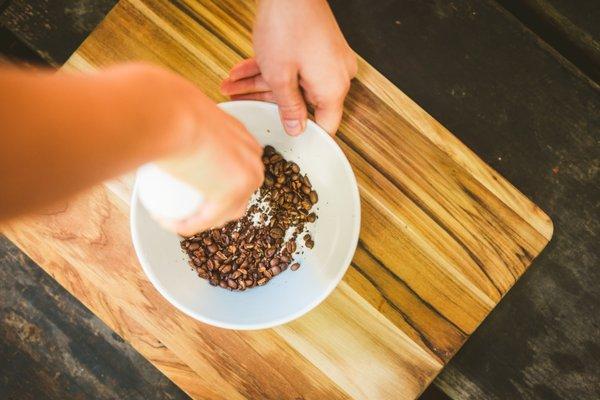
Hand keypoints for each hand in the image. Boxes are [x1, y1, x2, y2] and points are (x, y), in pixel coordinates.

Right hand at [107, 64, 263, 235]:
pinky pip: (204, 220)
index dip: (216, 183)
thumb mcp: (183, 112)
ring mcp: (246, 180)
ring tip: (173, 217)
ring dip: (200, 220)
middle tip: (183, 206)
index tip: (188, 187)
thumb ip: (182, 123)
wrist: (167, 113)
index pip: (236, 168)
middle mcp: (253, 159)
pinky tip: (165, 221)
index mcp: (245, 139)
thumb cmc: (167, 107)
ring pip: (224, 213)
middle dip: (216, 207)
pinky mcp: (229, 198)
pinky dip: (185, 225)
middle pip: (238, 194)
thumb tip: (165, 130)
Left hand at [220, 0, 356, 135]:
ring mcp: (328, 60)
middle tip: (240, 100)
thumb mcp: (280, 75)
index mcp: (334, 88)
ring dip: (261, 83)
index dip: (303, 133)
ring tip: (233, 84)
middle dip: (265, 99)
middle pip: (301, 101)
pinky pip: (295, 66)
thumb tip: (297, 129)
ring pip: (293, 81)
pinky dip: (271, 69)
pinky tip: (242, 71)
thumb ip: (288, 106)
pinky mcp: (318, 47)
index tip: (283, 135)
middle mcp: (336, 75)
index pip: (325, 125)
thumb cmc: (288, 23)